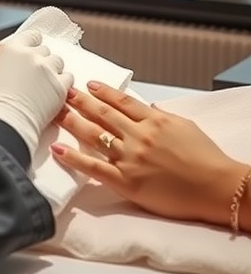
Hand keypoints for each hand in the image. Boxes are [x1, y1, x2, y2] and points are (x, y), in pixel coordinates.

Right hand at [0, 29, 72, 157]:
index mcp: (13, 49)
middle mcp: (33, 56)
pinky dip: (63, 82)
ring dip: (52, 68)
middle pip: (43, 49)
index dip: (29, 42)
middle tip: (32, 70)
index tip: (27, 50)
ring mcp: (48, 71)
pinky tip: (55, 88)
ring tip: (44, 79)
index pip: (30, 35)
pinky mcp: (59, 88)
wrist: (5, 123)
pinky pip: (68, 78)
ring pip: (57, 61)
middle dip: (39, 58)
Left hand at [52, 82, 246, 226]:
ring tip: (56, 112)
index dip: (104, 93)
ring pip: (94, 135)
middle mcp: (139, 136)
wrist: (218, 188)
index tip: (89, 85)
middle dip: (80, 102)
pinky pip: (94, 168)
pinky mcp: (126, 182)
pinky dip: (74, 158)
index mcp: (154, 121)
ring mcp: (131, 158)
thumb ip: (164, 116)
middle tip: (62, 92)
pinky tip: (58, 150)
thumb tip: (150, 108)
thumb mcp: (186, 126)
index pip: (122, 102)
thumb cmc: (207, 159)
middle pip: (103, 114)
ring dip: (72, 122)